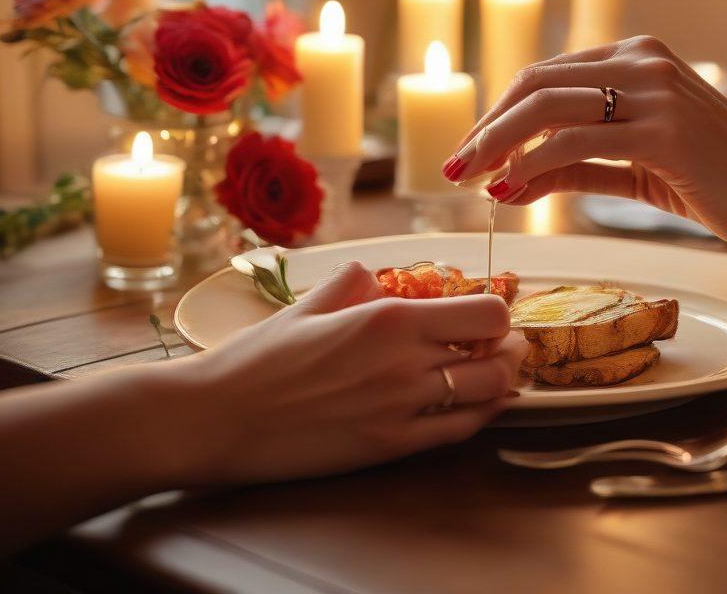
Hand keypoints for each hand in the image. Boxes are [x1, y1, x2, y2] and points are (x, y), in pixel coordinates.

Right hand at [166, 262, 524, 486]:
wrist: (217, 417)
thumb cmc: (258, 357)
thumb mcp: (309, 301)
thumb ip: (355, 282)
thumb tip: (378, 279)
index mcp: (388, 318)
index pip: (485, 312)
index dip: (495, 313)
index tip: (484, 314)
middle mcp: (405, 362)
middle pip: (498, 356)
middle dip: (508, 348)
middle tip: (501, 345)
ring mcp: (402, 409)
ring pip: (487, 395)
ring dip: (499, 382)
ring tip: (490, 373)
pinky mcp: (390, 447)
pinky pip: (457, 432)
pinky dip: (478, 416)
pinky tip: (474, 406)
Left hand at [445, 36, 726, 254]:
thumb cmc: (725, 185)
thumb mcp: (640, 168)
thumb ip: (579, 166)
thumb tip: (512, 178)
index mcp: (639, 57)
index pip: (546, 76)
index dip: (499, 113)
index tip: (472, 150)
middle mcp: (643, 62)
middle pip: (535, 84)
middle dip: (485, 125)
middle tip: (454, 166)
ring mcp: (655, 92)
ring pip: (547, 109)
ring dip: (495, 143)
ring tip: (467, 178)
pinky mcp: (664, 131)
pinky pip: (576, 145)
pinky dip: (532, 167)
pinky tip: (508, 189)